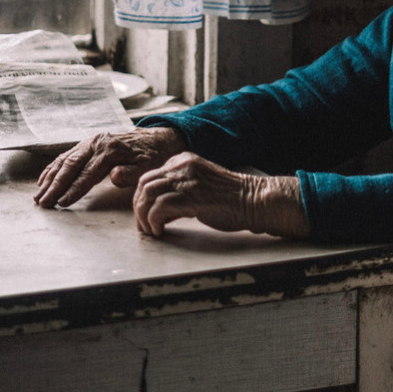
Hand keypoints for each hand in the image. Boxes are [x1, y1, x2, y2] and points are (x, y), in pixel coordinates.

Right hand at [34, 126, 187, 208]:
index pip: (88, 173)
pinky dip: (52, 168)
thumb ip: (131, 172)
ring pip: (64, 161)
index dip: (74, 189)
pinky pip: (65, 156)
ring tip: (38, 196)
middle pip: (71, 166)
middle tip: (43, 203)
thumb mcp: (147, 165)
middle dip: (55, 186)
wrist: (153, 138)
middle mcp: (95, 144)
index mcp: (110, 150)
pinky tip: (42, 181)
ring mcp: (88, 142)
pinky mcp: (85, 144)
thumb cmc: (150, 156)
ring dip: (49, 179)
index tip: (62, 203)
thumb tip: (114, 177)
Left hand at [132, 152, 307, 239]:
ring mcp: (186, 180)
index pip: (149, 175)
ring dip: (144, 216)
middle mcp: (182, 166)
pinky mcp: (190, 197)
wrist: (254, 200)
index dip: (142, 197)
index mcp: (184, 160)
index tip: (145, 214)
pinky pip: (158, 209)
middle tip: (143, 226)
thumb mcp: (200, 185)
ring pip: (147, 195)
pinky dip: (154, 222)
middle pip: (143, 184)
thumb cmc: (230, 199)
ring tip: (151, 230)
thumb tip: (157, 209)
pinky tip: (161, 231)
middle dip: (139, 207)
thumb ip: (180, 190)